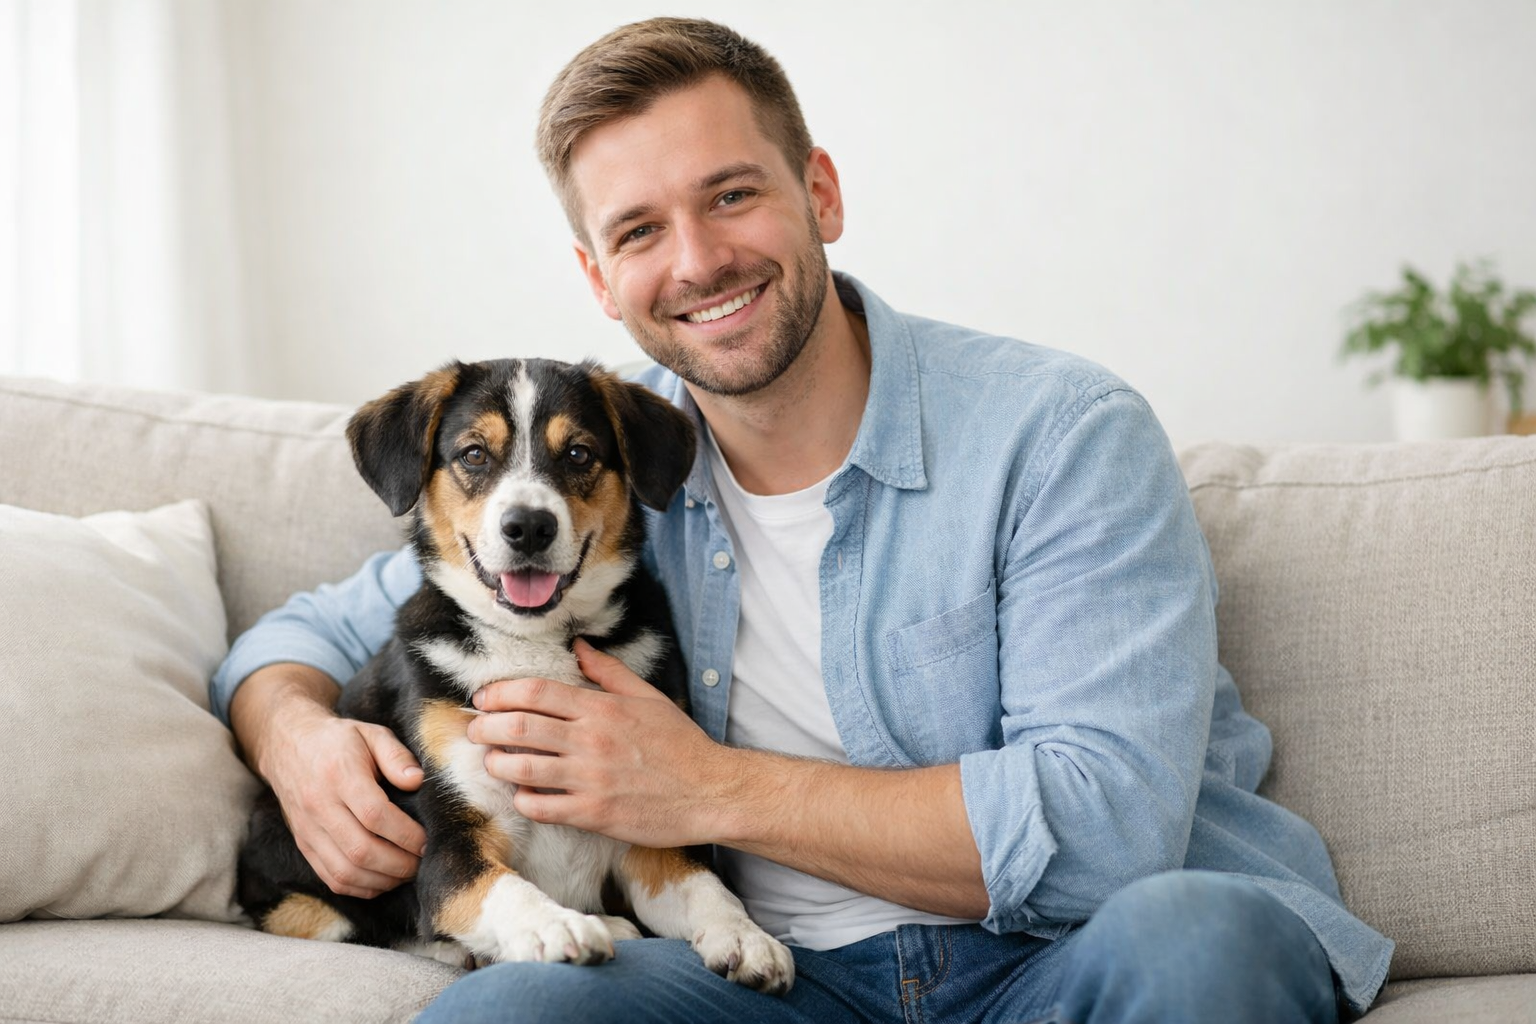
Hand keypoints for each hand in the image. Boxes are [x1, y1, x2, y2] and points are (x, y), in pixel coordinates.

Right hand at [241, 665, 427, 897]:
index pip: (374, 815)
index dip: (405, 834)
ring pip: (345, 871)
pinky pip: (331, 878)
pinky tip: (383, 879)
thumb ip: (397, 756)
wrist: (288, 745)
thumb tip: (418, 781)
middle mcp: (319, 806)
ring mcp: (308, 830)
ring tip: (407, 873)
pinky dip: (361, 887)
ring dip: (382, 880)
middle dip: (399, 864)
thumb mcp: (372, 734)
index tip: (427, 840)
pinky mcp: (304, 844)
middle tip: (422, 862)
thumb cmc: (339, 740)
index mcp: (339, 775)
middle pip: (361, 850)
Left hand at [468, 639, 730, 846]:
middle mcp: (590, 741)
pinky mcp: (593, 814)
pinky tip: (522, 794)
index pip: (535, 693)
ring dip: (496, 764)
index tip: (484, 698)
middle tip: (476, 730)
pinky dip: (522, 799)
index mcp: (601, 708)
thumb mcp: (647, 697)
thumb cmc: (679, 743)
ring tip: (492, 761)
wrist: (710, 791)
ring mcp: (589, 779)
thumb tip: (578, 647)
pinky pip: (540, 807)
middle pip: (518, 727)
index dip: (499, 693)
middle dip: (485, 727)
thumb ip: (608, 672)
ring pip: (521, 768)